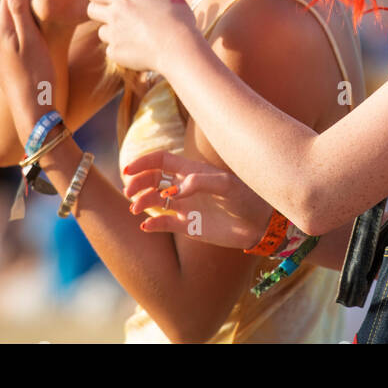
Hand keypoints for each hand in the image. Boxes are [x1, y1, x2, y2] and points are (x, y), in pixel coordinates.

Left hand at [0, 0, 64, 140]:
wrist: (33, 112)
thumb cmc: (38, 76)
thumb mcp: (32, 41)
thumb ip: (21, 13)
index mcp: (1, 33)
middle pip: (9, 8)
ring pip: (11, 24)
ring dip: (26, 13)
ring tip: (48, 8)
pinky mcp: (3, 66)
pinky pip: (13, 40)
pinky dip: (25, 31)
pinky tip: (41, 35)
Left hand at [86, 0, 201, 75]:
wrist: (178, 48)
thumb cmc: (178, 20)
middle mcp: (114, 15)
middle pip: (90, 10)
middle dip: (100, 12)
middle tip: (118, 16)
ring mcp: (113, 35)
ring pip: (101, 32)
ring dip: (113, 32)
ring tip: (133, 35)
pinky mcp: (115, 53)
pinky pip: (111, 50)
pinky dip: (121, 50)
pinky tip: (138, 49)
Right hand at [121, 149, 270, 249]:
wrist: (259, 223)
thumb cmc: (246, 196)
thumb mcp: (226, 184)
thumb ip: (200, 182)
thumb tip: (174, 190)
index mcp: (192, 170)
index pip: (161, 160)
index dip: (143, 162)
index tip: (128, 170)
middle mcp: (185, 186)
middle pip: (153, 179)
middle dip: (138, 182)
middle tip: (130, 192)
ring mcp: (185, 206)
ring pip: (155, 200)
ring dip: (142, 202)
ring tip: (136, 209)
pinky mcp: (188, 226)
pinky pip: (164, 224)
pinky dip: (153, 224)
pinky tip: (147, 226)